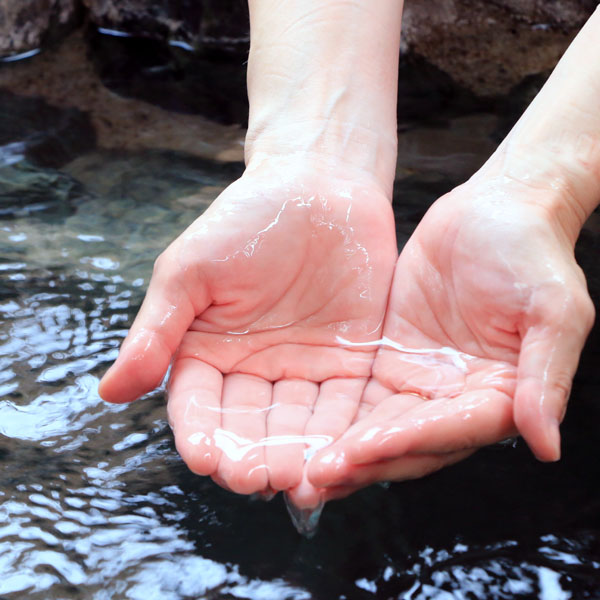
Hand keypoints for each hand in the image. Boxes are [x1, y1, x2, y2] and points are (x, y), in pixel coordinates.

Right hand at [99, 160, 396, 498]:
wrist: (318, 187)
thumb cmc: (245, 220)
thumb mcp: (190, 271)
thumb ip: (155, 332)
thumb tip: (109, 392)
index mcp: (209, 352)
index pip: (199, 404)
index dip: (200, 432)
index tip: (203, 458)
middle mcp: (255, 370)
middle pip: (249, 425)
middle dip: (250, 455)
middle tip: (253, 479)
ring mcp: (303, 370)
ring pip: (296, 425)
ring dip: (295, 455)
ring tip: (295, 481)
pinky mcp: (350, 364)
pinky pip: (344, 405)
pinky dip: (341, 432)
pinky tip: (336, 457)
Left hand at [304, 175, 594, 494]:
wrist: (493, 210)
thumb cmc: (532, 252)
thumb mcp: (552, 309)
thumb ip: (546, 376)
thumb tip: (548, 446)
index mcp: (500, 395)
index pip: (450, 430)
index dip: (407, 442)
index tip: (361, 450)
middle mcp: (457, 398)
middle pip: (408, 441)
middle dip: (364, 461)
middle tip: (314, 479)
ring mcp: (421, 380)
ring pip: (378, 426)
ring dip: (342, 449)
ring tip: (297, 470)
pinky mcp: (391, 358)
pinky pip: (360, 393)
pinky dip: (335, 415)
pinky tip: (302, 429)